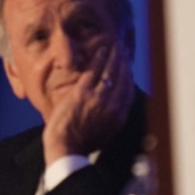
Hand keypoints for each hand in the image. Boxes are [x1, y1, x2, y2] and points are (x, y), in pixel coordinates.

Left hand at [42, 40, 133, 164]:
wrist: (66, 149)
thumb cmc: (80, 145)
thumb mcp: (105, 134)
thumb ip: (112, 118)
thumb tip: (115, 106)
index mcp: (119, 118)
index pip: (129, 91)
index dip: (129, 76)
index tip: (128, 67)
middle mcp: (113, 106)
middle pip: (123, 78)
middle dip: (125, 62)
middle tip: (124, 50)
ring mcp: (98, 99)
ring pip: (111, 71)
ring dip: (114, 56)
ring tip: (115, 46)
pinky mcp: (83, 93)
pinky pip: (95, 71)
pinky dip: (100, 58)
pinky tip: (102, 49)